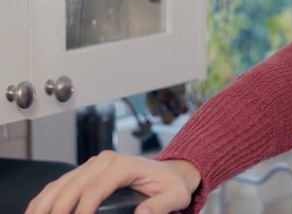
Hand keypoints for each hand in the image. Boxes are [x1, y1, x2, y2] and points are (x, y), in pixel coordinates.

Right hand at [25, 151, 200, 213]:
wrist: (170, 172)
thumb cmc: (171, 184)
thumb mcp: (174, 196)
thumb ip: (160, 205)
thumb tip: (143, 213)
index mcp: (124, 165)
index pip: (96, 187)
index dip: (83, 207)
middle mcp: (105, 161)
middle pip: (74, 185)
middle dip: (59, 208)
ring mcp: (93, 165)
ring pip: (62, 183)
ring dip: (46, 202)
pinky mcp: (87, 171)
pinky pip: (62, 183)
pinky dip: (48, 197)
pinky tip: (38, 209)